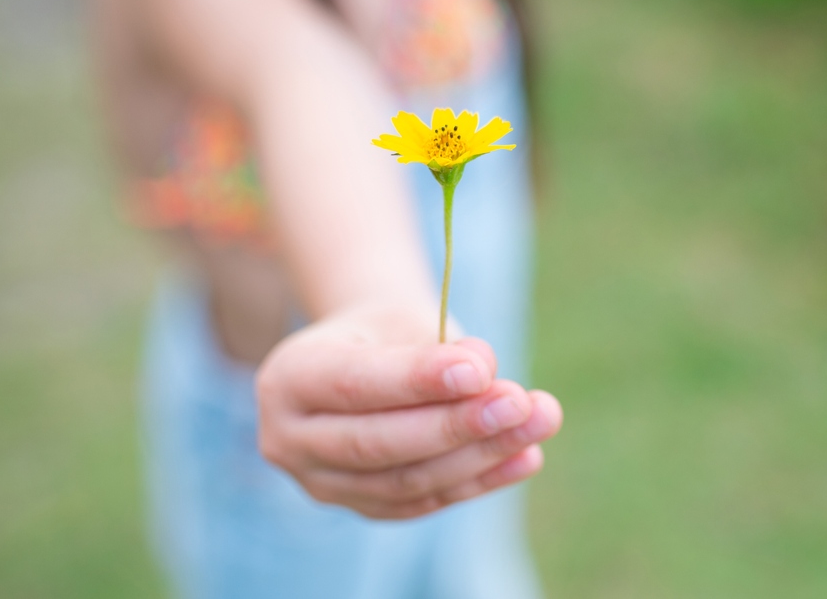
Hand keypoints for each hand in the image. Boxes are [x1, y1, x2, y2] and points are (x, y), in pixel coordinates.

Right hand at [256, 302, 562, 518]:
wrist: (367, 359)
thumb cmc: (387, 332)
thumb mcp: (407, 318)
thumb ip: (440, 346)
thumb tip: (484, 374)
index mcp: (287, 378)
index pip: (354, 385)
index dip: (418, 381)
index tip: (480, 371)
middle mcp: (290, 440)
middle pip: (379, 443)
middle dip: (457, 425)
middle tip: (521, 402)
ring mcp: (322, 484)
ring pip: (408, 481)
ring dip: (482, 455)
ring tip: (539, 422)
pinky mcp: (364, 508)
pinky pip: (427, 500)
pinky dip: (482, 480)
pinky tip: (528, 456)